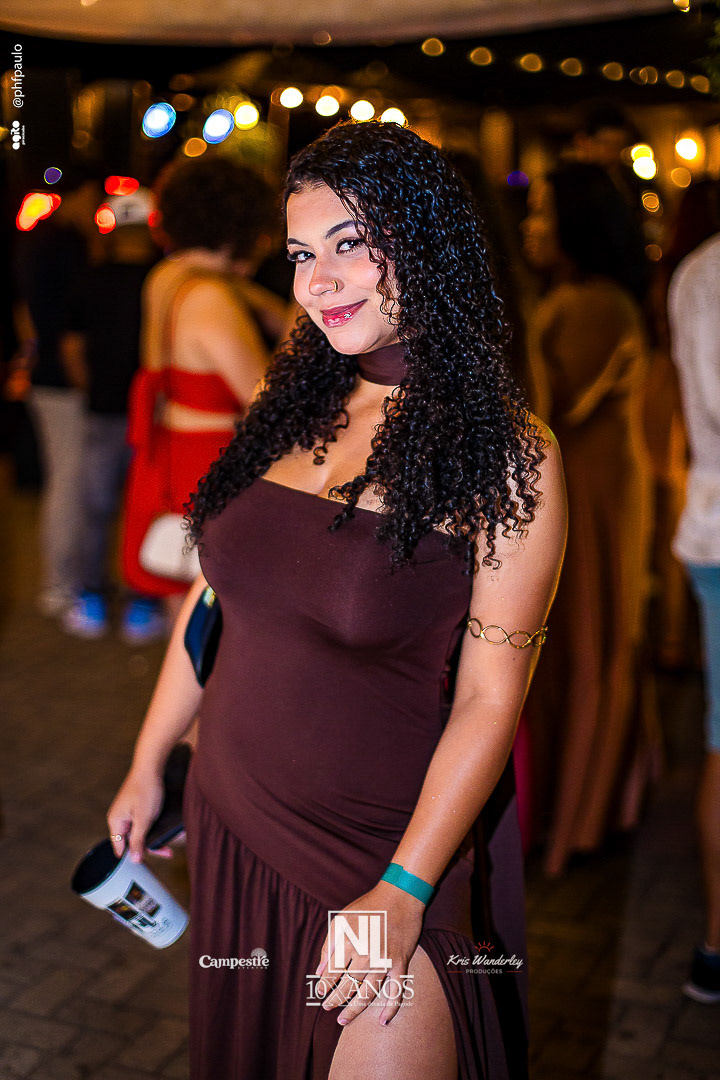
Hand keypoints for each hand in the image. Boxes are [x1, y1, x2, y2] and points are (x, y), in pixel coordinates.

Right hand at [106, 767, 164, 862]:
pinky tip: (164, 832)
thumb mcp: (144, 819)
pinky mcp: (136, 807)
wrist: (151, 766)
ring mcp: (127, 812)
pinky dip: (153, 828)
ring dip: (153, 838)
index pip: (121, 848)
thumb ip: (138, 840)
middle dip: (150, 847)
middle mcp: (119, 818)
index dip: (134, 856)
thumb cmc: (146, 789)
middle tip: (168, 852)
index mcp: (115, 822)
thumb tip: (133, 860)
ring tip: (169, 844)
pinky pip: (142, 823)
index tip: (148, 864)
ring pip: (139, 832)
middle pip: (131, 841)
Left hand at [313, 880, 425, 1026]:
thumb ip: (328, 944)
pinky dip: (390, 1008)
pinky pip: (396, 991)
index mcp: (347, 943)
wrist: (400, 896)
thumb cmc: (368, 906)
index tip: (319, 992)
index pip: (331, 973)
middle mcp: (364, 956)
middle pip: (346, 987)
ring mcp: (384, 962)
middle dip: (335, 1000)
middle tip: (328, 1008)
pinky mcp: (400, 964)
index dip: (323, 986)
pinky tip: (382, 1021)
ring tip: (343, 1020)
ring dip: (354, 1010)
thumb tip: (319, 970)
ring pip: (367, 995)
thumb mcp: (341, 919)